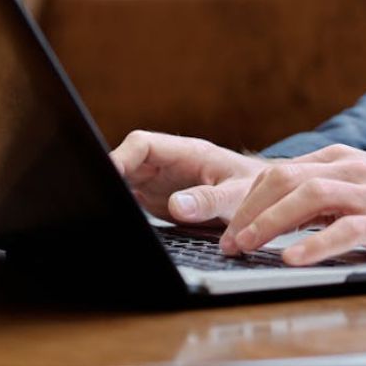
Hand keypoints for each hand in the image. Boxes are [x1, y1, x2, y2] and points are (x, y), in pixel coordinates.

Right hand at [109, 131, 265, 224]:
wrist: (266, 199)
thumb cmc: (256, 189)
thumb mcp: (236, 196)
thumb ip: (209, 200)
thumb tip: (178, 205)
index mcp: (186, 152)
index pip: (142, 144)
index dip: (121, 157)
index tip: (109, 175)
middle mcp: (168, 164)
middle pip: (127, 161)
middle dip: (110, 176)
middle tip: (99, 197)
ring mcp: (161, 181)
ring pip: (126, 180)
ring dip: (115, 192)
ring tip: (105, 211)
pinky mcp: (158, 200)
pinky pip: (133, 199)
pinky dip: (124, 208)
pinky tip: (119, 221)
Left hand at [220, 144, 365, 265]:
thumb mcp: (352, 188)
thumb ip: (316, 197)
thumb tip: (268, 217)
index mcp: (334, 160)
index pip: (276, 173)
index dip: (245, 202)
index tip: (224, 228)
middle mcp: (347, 169)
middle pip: (284, 180)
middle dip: (249, 211)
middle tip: (228, 242)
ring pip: (309, 197)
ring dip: (272, 223)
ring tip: (249, 246)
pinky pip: (346, 228)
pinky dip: (316, 243)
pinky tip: (295, 258)